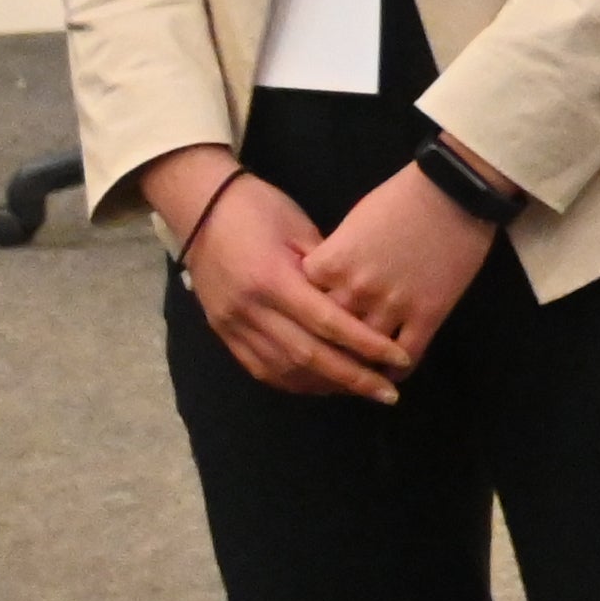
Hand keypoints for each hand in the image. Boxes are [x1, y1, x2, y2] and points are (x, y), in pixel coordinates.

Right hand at [143, 148, 414, 401]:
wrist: (200, 207)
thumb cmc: (259, 208)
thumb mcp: (301, 229)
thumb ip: (328, 270)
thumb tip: (360, 304)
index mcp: (273, 279)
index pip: (328, 323)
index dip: (366, 345)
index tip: (399, 360)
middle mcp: (251, 309)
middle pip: (308, 356)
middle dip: (352, 378)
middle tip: (388, 393)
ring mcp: (232, 324)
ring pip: (283, 369)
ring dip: (325, 385)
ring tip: (361, 390)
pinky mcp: (223, 332)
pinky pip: (260, 368)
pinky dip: (293, 382)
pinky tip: (321, 385)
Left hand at [299, 166, 502, 356]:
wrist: (453, 190)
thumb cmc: (400, 197)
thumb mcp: (352, 224)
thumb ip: (333, 258)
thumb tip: (325, 284)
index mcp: (330, 265)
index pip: (300, 306)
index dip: (301, 318)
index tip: (303, 328)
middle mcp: (355, 290)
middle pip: (327, 335)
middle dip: (323, 352)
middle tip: (322, 366)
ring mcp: (393, 305)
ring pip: (364, 354)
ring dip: (359, 368)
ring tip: (356, 376)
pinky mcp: (428, 313)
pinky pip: (406, 355)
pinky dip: (396, 370)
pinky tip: (392, 373)